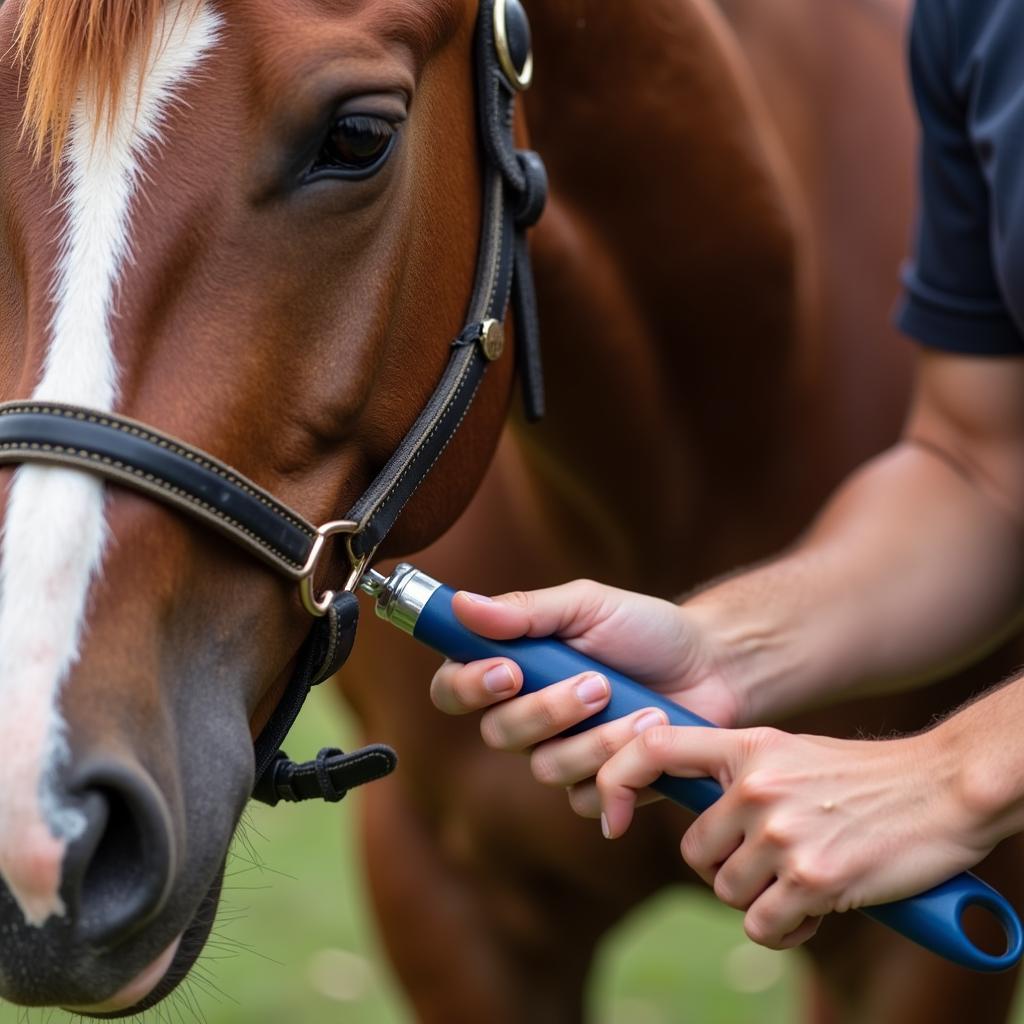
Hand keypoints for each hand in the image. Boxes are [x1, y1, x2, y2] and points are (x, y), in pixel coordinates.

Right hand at [429, 581, 741, 800]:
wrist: (713, 666)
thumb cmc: (644, 629)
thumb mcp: (586, 605)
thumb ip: (524, 610)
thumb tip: (461, 604)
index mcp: (513, 668)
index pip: (454, 689)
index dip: (468, 688)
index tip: (508, 672)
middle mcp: (527, 716)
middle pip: (498, 734)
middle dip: (547, 711)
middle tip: (597, 683)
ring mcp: (562, 754)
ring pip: (546, 769)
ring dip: (597, 738)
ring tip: (643, 709)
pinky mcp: (601, 787)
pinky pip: (587, 798)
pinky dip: (623, 768)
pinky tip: (652, 736)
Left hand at [595, 723, 991, 948]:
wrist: (938, 789)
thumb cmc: (859, 777)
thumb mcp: (787, 752)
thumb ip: (735, 773)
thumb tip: (690, 813)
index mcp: (745, 747)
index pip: (654, 749)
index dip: (615, 779)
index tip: (610, 815)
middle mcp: (755, 787)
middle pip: (695, 854)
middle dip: (727, 869)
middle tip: (771, 863)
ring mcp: (781, 834)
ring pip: (728, 893)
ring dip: (762, 900)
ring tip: (804, 878)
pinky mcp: (811, 880)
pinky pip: (762, 927)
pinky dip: (785, 928)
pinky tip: (816, 906)